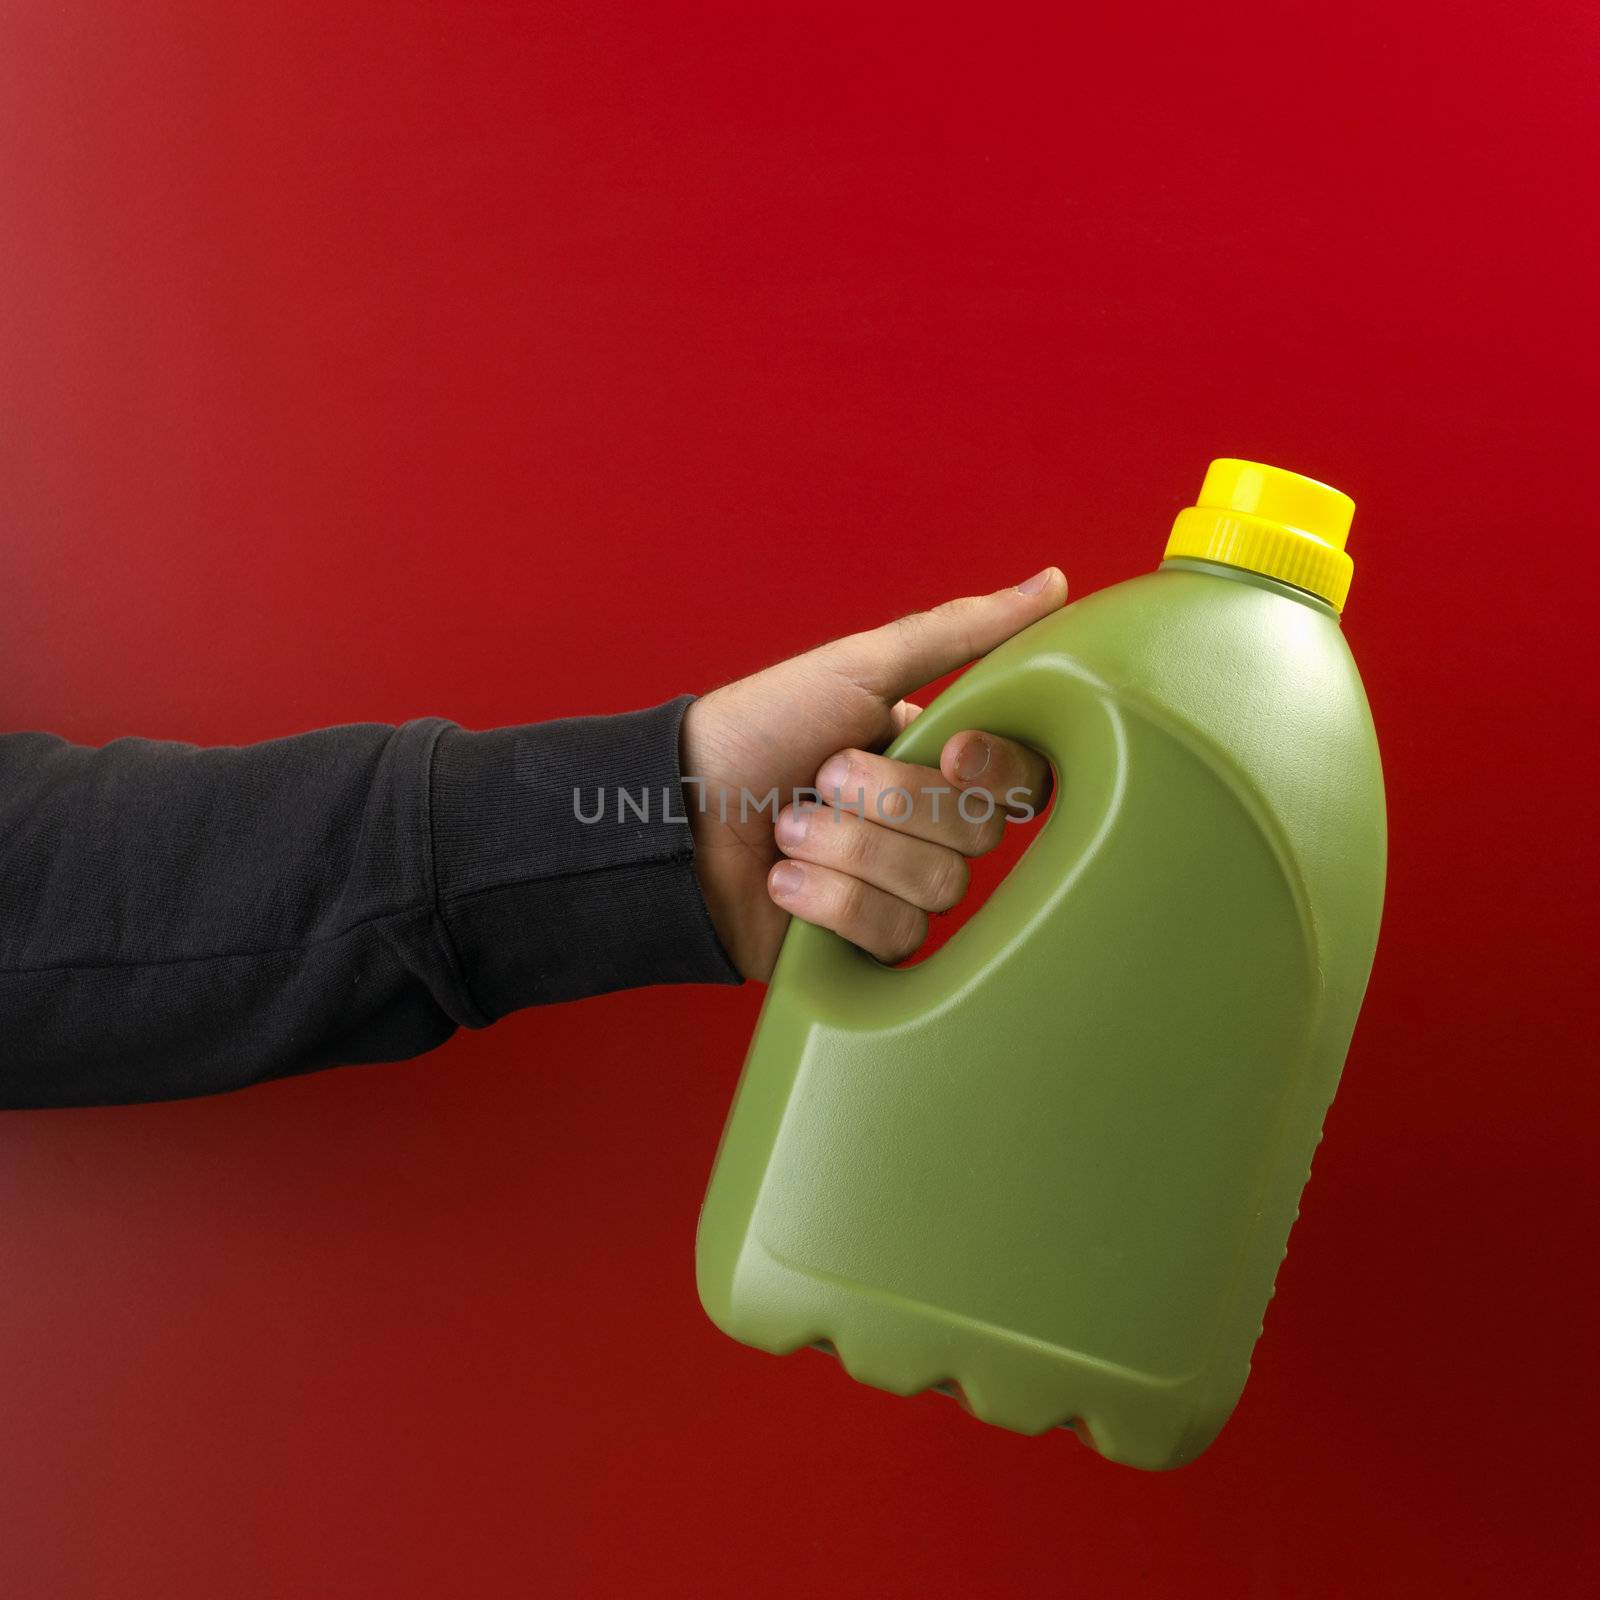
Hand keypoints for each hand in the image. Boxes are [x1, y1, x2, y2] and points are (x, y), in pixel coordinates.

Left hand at [681, 569, 1065, 979]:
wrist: (671, 815)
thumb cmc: (757, 729)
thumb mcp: (857, 667)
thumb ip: (957, 633)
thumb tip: (1053, 583)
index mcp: (936, 760)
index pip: (1020, 779)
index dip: (993, 770)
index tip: (946, 751)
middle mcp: (928, 829)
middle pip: (978, 835)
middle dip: (890, 804)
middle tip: (821, 778)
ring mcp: (899, 891)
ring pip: (938, 888)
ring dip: (849, 852)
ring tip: (786, 831)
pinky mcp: (865, 947)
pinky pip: (896, 937)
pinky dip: (832, 903)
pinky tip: (784, 884)